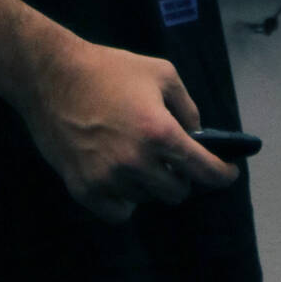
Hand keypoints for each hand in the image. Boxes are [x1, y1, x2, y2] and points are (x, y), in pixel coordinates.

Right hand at [14, 29, 240, 223]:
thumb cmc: (108, 70)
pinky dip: (126, 199)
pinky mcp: (85, 190)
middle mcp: (137, 162)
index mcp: (159, 132)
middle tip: (171, 158)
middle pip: (177, 192)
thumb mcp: (160, 73)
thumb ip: (186, 106)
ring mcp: (109, 180)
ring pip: (148, 199)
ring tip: (137, 157)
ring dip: (150, 184)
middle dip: (181, 175)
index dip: (222, 175)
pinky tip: (120, 176)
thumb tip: (197, 134)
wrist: (52, 76)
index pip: (204, 170)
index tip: (228, 174)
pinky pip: (120, 212)